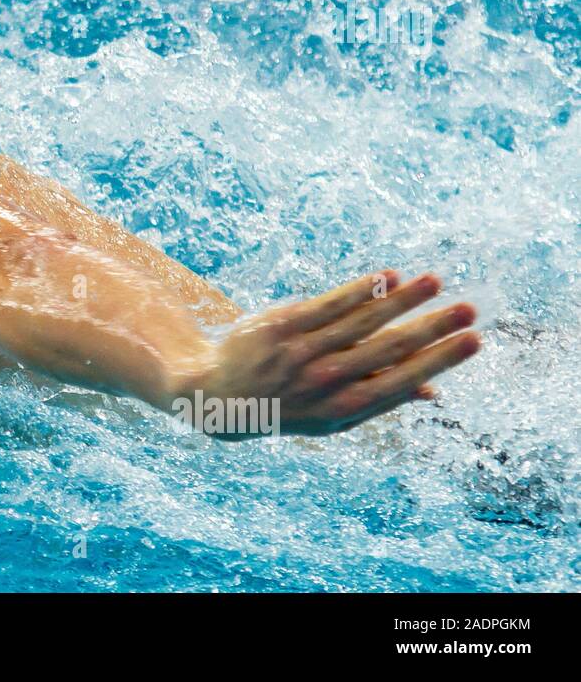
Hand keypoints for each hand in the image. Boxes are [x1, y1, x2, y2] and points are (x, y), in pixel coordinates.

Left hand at [173, 271, 479, 438]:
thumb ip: (379, 401)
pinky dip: (359, 291)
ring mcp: (303, 352)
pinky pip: (327, 304)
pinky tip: (387, 277)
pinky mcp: (282, 326)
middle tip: (469, 309)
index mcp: (345, 407)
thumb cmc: (289, 405)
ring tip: (435, 281)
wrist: (220, 395)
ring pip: (362, 322)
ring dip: (402, 300)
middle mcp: (327, 381)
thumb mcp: (332, 417)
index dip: (440, 360)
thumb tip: (432, 392)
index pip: (403, 381)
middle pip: (388, 350)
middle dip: (432, 328)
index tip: (473, 340)